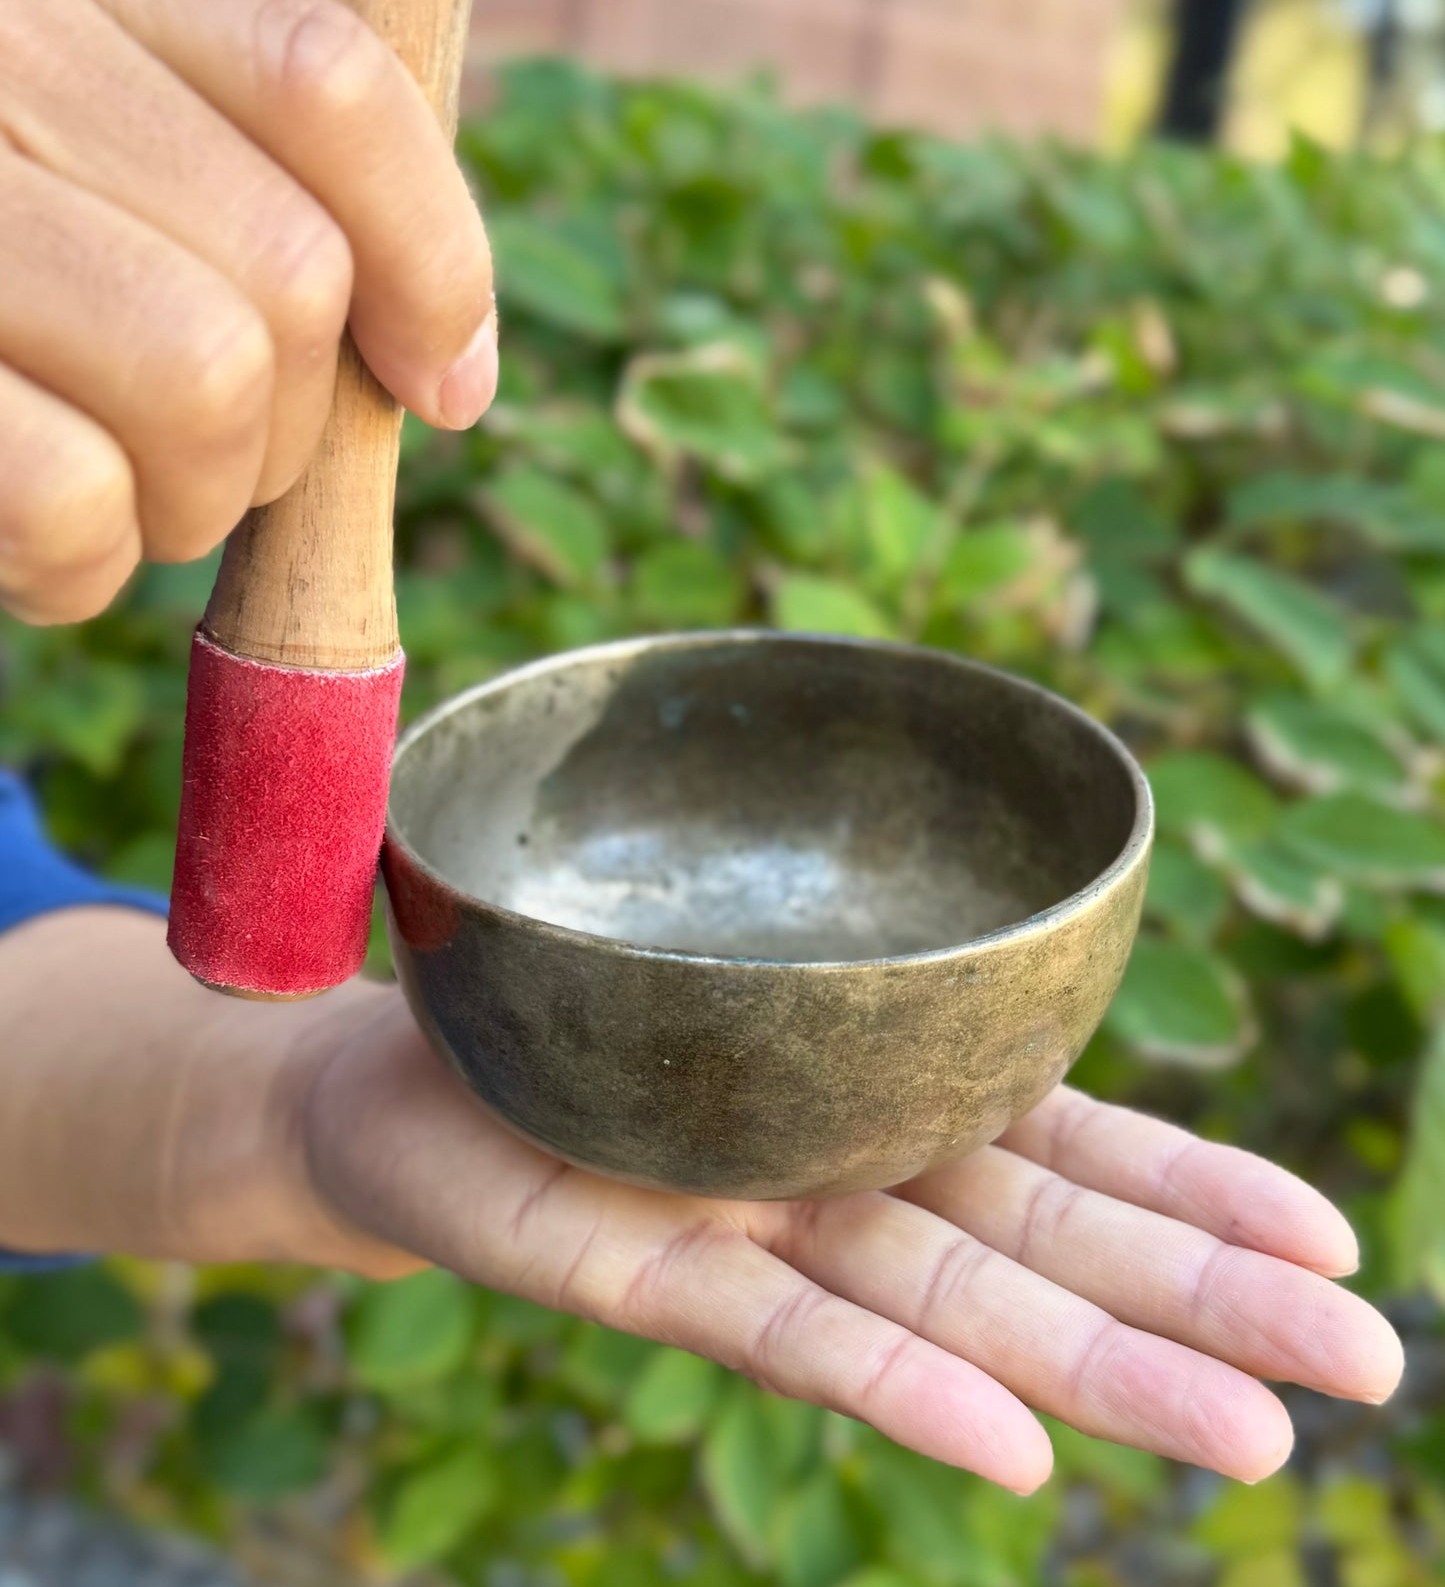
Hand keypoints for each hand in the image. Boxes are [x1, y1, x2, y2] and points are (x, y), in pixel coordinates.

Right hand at [0, 0, 493, 624]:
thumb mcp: (43, 68)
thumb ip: (214, 145)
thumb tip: (440, 363)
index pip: (332, 83)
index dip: (437, 257)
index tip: (445, 385)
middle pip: (286, 275)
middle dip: (296, 426)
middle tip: (220, 460)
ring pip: (204, 380)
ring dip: (197, 498)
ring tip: (125, 499)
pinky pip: (64, 492)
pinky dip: (83, 558)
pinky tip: (42, 539)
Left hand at [300, 989, 1404, 1493]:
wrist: (377, 1064)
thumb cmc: (561, 980)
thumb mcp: (723, 907)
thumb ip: (827, 882)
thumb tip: (956, 784)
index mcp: (878, 1090)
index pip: (1063, 1147)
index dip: (1196, 1189)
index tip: (1331, 1236)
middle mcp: (840, 1172)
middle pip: (1042, 1244)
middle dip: (1204, 1301)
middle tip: (1373, 1365)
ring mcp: (755, 1229)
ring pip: (948, 1309)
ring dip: (1100, 1370)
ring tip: (1254, 1437)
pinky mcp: (643, 1268)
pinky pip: (783, 1332)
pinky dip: (900, 1394)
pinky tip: (1018, 1450)